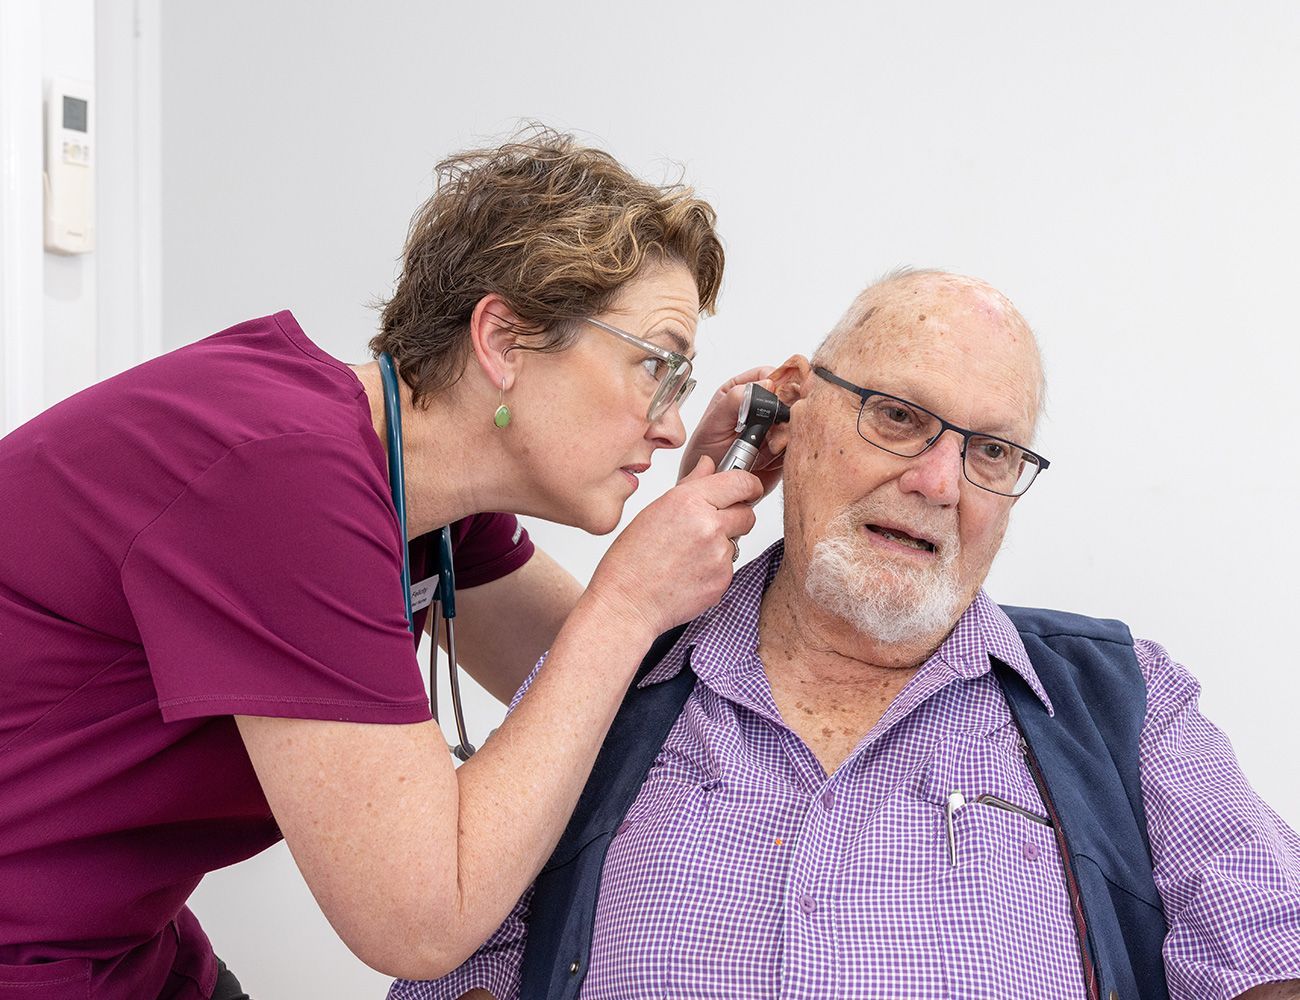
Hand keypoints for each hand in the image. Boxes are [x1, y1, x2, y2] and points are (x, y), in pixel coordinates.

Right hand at [585, 456, 761, 640]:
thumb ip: (690, 485)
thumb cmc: (631, 559)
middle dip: (736, 517)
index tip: (749, 489)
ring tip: (688, 554)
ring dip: (722, 545)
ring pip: (737, 541)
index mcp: (689, 501)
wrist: (627, 603)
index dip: (749, 485)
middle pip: (747, 513)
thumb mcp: (655, 511)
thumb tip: (708, 465)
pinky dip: (715, 568)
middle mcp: (708, 525)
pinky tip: (689, 572)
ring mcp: (719, 555)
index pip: (741, 482)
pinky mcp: (723, 580)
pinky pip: (729, 566)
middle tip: (712, 525)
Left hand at [679, 367, 784, 496]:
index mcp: (742, 390)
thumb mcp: (714, 423)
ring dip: (787, 431)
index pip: (768, 374)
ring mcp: (774, 427)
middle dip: (787, 407)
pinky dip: (788, 449)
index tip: (776, 393)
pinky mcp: (782, 448)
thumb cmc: (704, 452)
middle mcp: (761, 407)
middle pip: (789, 395)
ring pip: (796, 420)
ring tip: (767, 444)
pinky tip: (771, 454)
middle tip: (777, 421)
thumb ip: (735, 401)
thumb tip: (764, 384)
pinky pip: (796, 444)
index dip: (777, 382)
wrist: (710, 483)